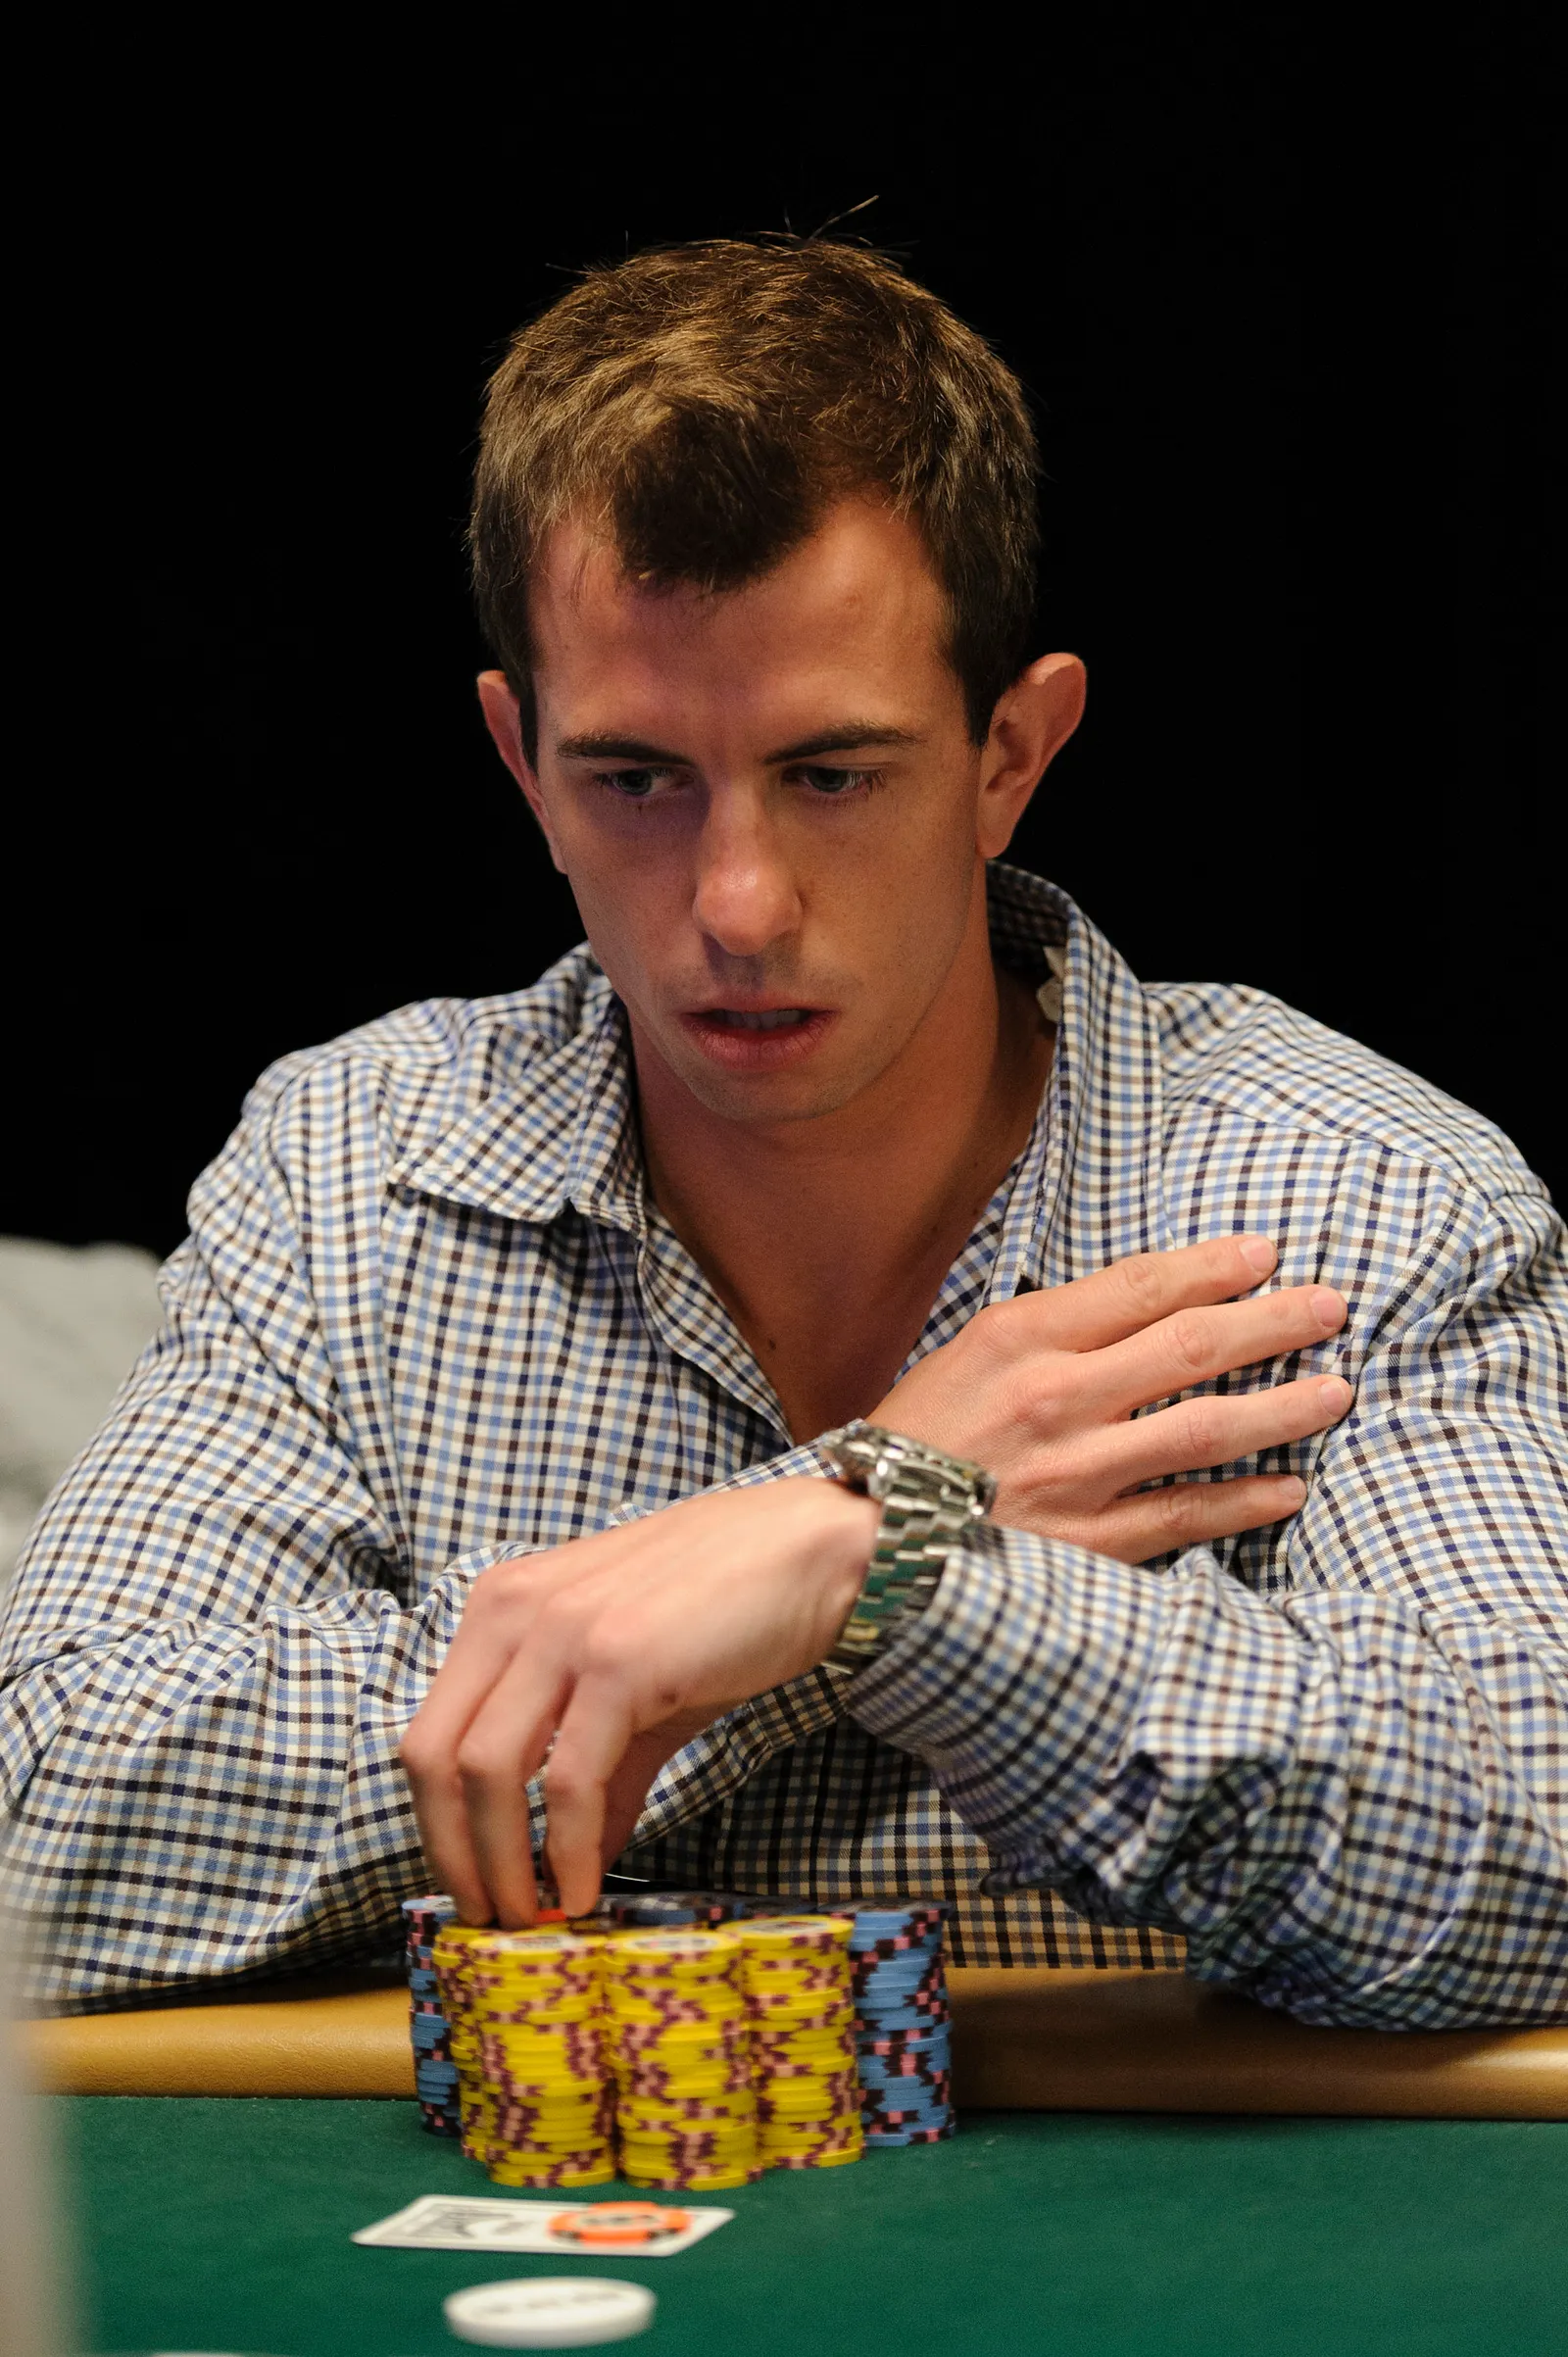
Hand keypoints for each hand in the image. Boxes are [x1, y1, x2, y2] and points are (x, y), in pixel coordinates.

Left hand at [400, 1478, 878, 1926]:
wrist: (809, 1550)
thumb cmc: (724, 1608)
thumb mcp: (634, 1685)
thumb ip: (597, 1772)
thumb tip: (573, 1864)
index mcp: (501, 1607)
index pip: (428, 1733)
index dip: (437, 1825)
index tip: (468, 1885)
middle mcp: (515, 1611)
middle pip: (434, 1758)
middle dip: (454, 1855)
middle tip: (488, 1917)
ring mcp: (563, 1631)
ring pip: (486, 1772)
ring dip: (501, 1864)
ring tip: (532, 1917)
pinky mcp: (619, 1661)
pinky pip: (570, 1780)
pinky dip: (568, 1850)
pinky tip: (587, 1889)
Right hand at [873, 1233, 1350, 1562]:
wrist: (864, 1543)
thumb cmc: (914, 1445)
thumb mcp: (964, 1357)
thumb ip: (1047, 1332)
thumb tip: (1141, 1309)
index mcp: (1020, 1339)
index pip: (1140, 1286)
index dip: (1214, 1267)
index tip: (1266, 1255)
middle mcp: (1056, 1398)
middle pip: (1192, 1345)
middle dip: (1274, 1322)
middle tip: (1330, 1308)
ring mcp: (1078, 1473)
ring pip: (1206, 1427)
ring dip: (1281, 1407)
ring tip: (1334, 1391)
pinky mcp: (1089, 1544)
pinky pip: (1188, 1515)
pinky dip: (1246, 1501)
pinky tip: (1289, 1488)